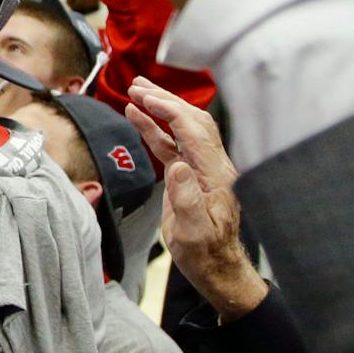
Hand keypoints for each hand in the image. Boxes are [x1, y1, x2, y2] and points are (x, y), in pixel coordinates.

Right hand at [124, 78, 264, 319]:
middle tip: (137, 85)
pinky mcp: (191, 176)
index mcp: (215, 175)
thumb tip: (179, 166)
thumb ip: (186, 198)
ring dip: (160, 109)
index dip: (170, 110)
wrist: (217, 267)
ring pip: (182, 128)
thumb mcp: (193, 232)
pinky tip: (139, 118)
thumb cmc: (205, 253)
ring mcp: (203, 169)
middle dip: (164, 99)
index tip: (146, 97)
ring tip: (136, 92)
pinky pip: (173, 145)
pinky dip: (156, 129)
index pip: (193, 131)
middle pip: (191, 121)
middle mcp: (213, 166)